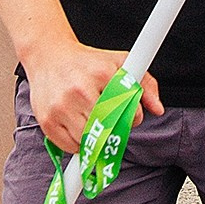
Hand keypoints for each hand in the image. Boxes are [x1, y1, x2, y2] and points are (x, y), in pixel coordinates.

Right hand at [24, 38, 163, 153]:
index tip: (129, 113)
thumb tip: (157, 109)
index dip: (133, 117)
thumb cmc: (87, 62)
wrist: (48, 56)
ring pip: (90, 141)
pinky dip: (78, 143)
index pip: (128, 110)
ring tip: (93, 121)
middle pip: (109, 128)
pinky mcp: (47, 120)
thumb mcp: (119, 62)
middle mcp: (79, 89)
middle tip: (111, 119)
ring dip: (96, 138)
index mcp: (101, 73)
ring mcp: (61, 106)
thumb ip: (144, 83)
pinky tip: (78, 125)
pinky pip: (71, 147)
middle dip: (114, 129)